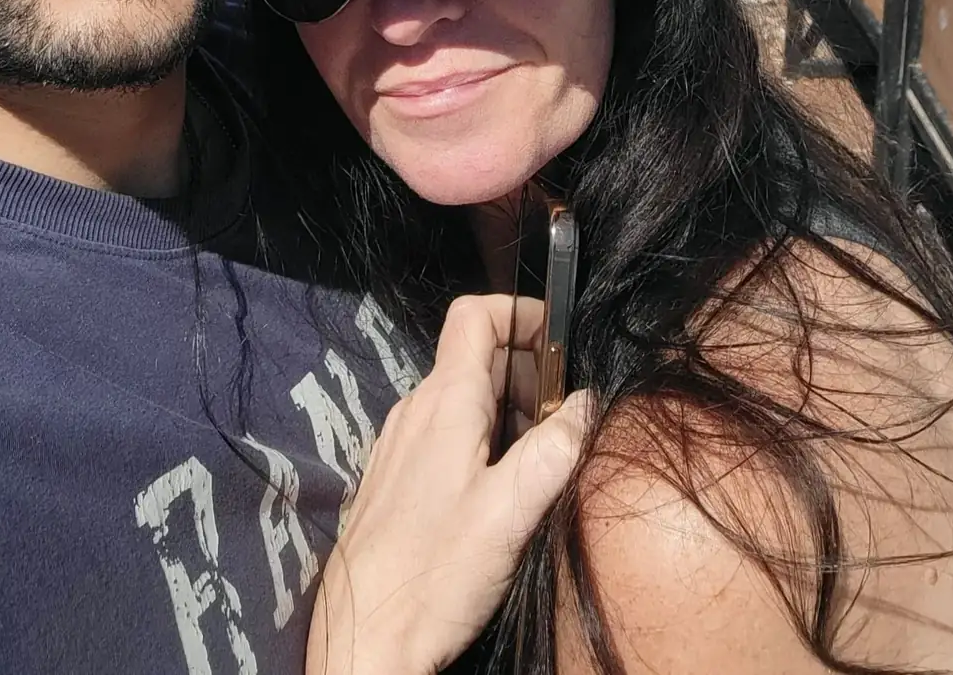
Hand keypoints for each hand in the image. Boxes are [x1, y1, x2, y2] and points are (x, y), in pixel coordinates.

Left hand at [306, 294, 589, 674]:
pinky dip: (482, 444)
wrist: (363, 639)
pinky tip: (500, 494)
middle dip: (528, 376)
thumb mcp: (511, 512)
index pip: (474, 316)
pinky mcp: (396, 479)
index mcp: (444, 401)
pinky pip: (445, 436)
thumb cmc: (434, 573)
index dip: (519, 314)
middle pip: (476, 359)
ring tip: (539, 464)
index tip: (561, 344)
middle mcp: (416, 410)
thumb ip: (554, 450)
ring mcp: (401, 444)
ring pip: (463, 400)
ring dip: (509, 415)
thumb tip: (589, 401)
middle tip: (564, 423)